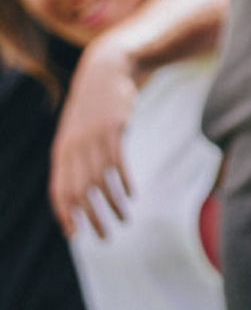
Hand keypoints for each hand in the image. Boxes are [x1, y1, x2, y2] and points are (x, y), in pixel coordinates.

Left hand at [49, 31, 138, 237]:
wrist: (105, 71)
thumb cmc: (92, 108)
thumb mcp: (77, 133)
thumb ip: (75, 158)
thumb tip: (78, 189)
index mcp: (62, 152)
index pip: (59, 192)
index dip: (65, 216)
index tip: (75, 236)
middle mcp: (74, 148)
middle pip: (78, 192)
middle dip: (90, 218)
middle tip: (104, 237)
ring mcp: (93, 138)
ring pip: (100, 181)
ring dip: (112, 205)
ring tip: (124, 220)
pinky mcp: (114, 129)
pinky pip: (118, 163)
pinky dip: (125, 182)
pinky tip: (132, 195)